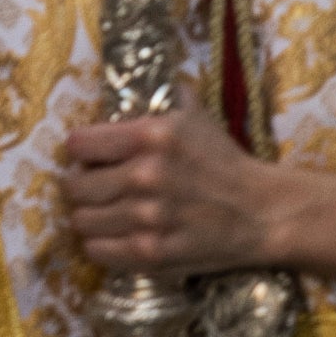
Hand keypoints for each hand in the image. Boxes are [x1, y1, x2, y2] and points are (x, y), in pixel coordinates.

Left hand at [61, 98, 335, 281]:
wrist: (260, 211)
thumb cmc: (225, 161)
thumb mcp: (197, 117)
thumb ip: (164, 97)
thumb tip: (136, 83)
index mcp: (152, 135)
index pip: (80, 144)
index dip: (79, 150)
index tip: (85, 155)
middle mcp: (144, 176)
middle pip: (75, 186)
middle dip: (80, 184)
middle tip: (93, 185)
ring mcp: (146, 218)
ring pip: (81, 220)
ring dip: (89, 216)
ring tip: (104, 211)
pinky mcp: (150, 253)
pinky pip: (97, 251)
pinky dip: (101, 243)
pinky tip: (116, 234)